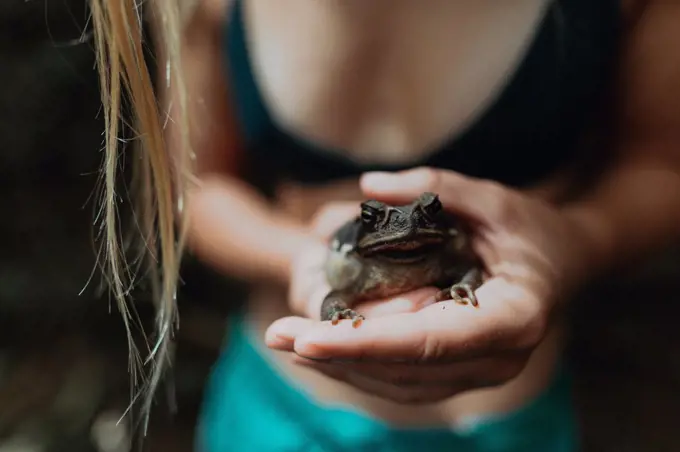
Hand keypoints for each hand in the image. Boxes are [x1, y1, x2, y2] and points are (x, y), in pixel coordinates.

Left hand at [267, 167, 593, 403]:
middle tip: (277, 334)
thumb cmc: (531, 229)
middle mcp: (496, 359)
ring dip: (340, 365)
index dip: (366, 343)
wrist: (562, 264)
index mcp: (513, 317)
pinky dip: (360, 366)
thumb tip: (367, 187)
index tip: (308, 339)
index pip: (430, 340)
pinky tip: (322, 349)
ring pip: (398, 384)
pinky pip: (403, 380)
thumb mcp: (492, 197)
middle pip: (404, 369)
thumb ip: (436, 187)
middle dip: (336, 355)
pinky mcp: (461, 373)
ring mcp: (479, 373)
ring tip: (286, 341)